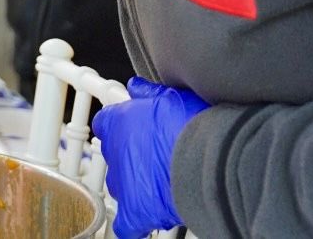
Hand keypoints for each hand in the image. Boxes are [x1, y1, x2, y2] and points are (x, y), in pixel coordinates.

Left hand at [91, 77, 210, 238]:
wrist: (207, 156)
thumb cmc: (191, 123)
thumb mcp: (170, 96)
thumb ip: (148, 93)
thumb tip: (138, 88)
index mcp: (118, 122)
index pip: (106, 123)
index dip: (122, 127)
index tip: (134, 130)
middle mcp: (115, 153)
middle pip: (116, 156)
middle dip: (132, 158)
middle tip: (157, 157)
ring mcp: (124, 183)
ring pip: (122, 186)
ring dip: (137, 185)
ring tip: (162, 183)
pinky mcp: (137, 211)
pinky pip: (127, 224)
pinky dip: (134, 223)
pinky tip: (147, 218)